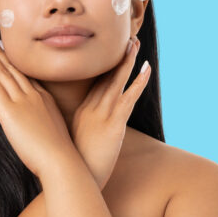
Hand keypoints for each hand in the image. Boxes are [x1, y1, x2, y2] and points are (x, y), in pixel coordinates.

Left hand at [0, 32, 74, 178]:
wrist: (60, 160)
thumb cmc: (60, 156)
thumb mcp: (55, 133)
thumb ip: (45, 126)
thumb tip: (40, 131)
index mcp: (46, 99)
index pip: (27, 76)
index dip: (16, 62)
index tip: (9, 49)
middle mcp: (34, 95)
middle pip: (15, 68)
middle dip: (2, 52)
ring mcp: (22, 101)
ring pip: (3, 72)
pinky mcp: (9, 110)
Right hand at [70, 36, 149, 189]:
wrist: (72, 179)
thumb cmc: (74, 167)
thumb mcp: (73, 145)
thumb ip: (78, 134)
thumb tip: (81, 133)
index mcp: (82, 112)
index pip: (94, 83)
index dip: (102, 66)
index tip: (108, 52)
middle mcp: (90, 109)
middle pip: (104, 76)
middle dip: (115, 56)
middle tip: (124, 37)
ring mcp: (102, 115)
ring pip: (116, 81)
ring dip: (126, 61)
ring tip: (134, 43)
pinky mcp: (113, 124)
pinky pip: (128, 97)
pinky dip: (138, 82)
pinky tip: (146, 68)